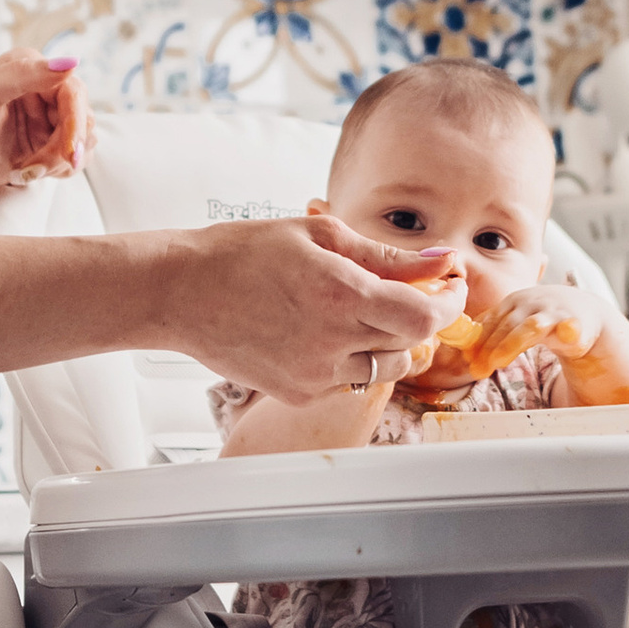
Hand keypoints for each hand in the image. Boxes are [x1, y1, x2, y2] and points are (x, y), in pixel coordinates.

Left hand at [0, 49, 87, 206]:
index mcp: (26, 66)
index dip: (75, 121)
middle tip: (36, 168)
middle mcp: (41, 87)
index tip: (68, 152)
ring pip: (83, 139)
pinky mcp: (50, 144)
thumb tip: (71, 61)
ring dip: (58, 162)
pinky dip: (56, 170)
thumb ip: (22, 74)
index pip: (73, 89)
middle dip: (64, 148)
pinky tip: (27, 174)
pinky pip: (75, 156)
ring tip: (25, 171)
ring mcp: (47, 118)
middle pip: (83, 116)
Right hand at [183, 210, 461, 404]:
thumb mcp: (318, 235)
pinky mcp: (297, 393)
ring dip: (392, 342)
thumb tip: (439, 262)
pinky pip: (348, 379)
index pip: (425, 316)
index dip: (448, 302)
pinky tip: (327, 331)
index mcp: (340, 295)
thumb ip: (385, 256)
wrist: (180, 292)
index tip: (449, 286)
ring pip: (386, 369)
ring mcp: (313, 374)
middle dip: (423, 317)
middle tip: (415, 292)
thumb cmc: (242, 253)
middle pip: (412, 344)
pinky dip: (353, 357)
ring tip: (367, 312)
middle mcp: (330, 342)